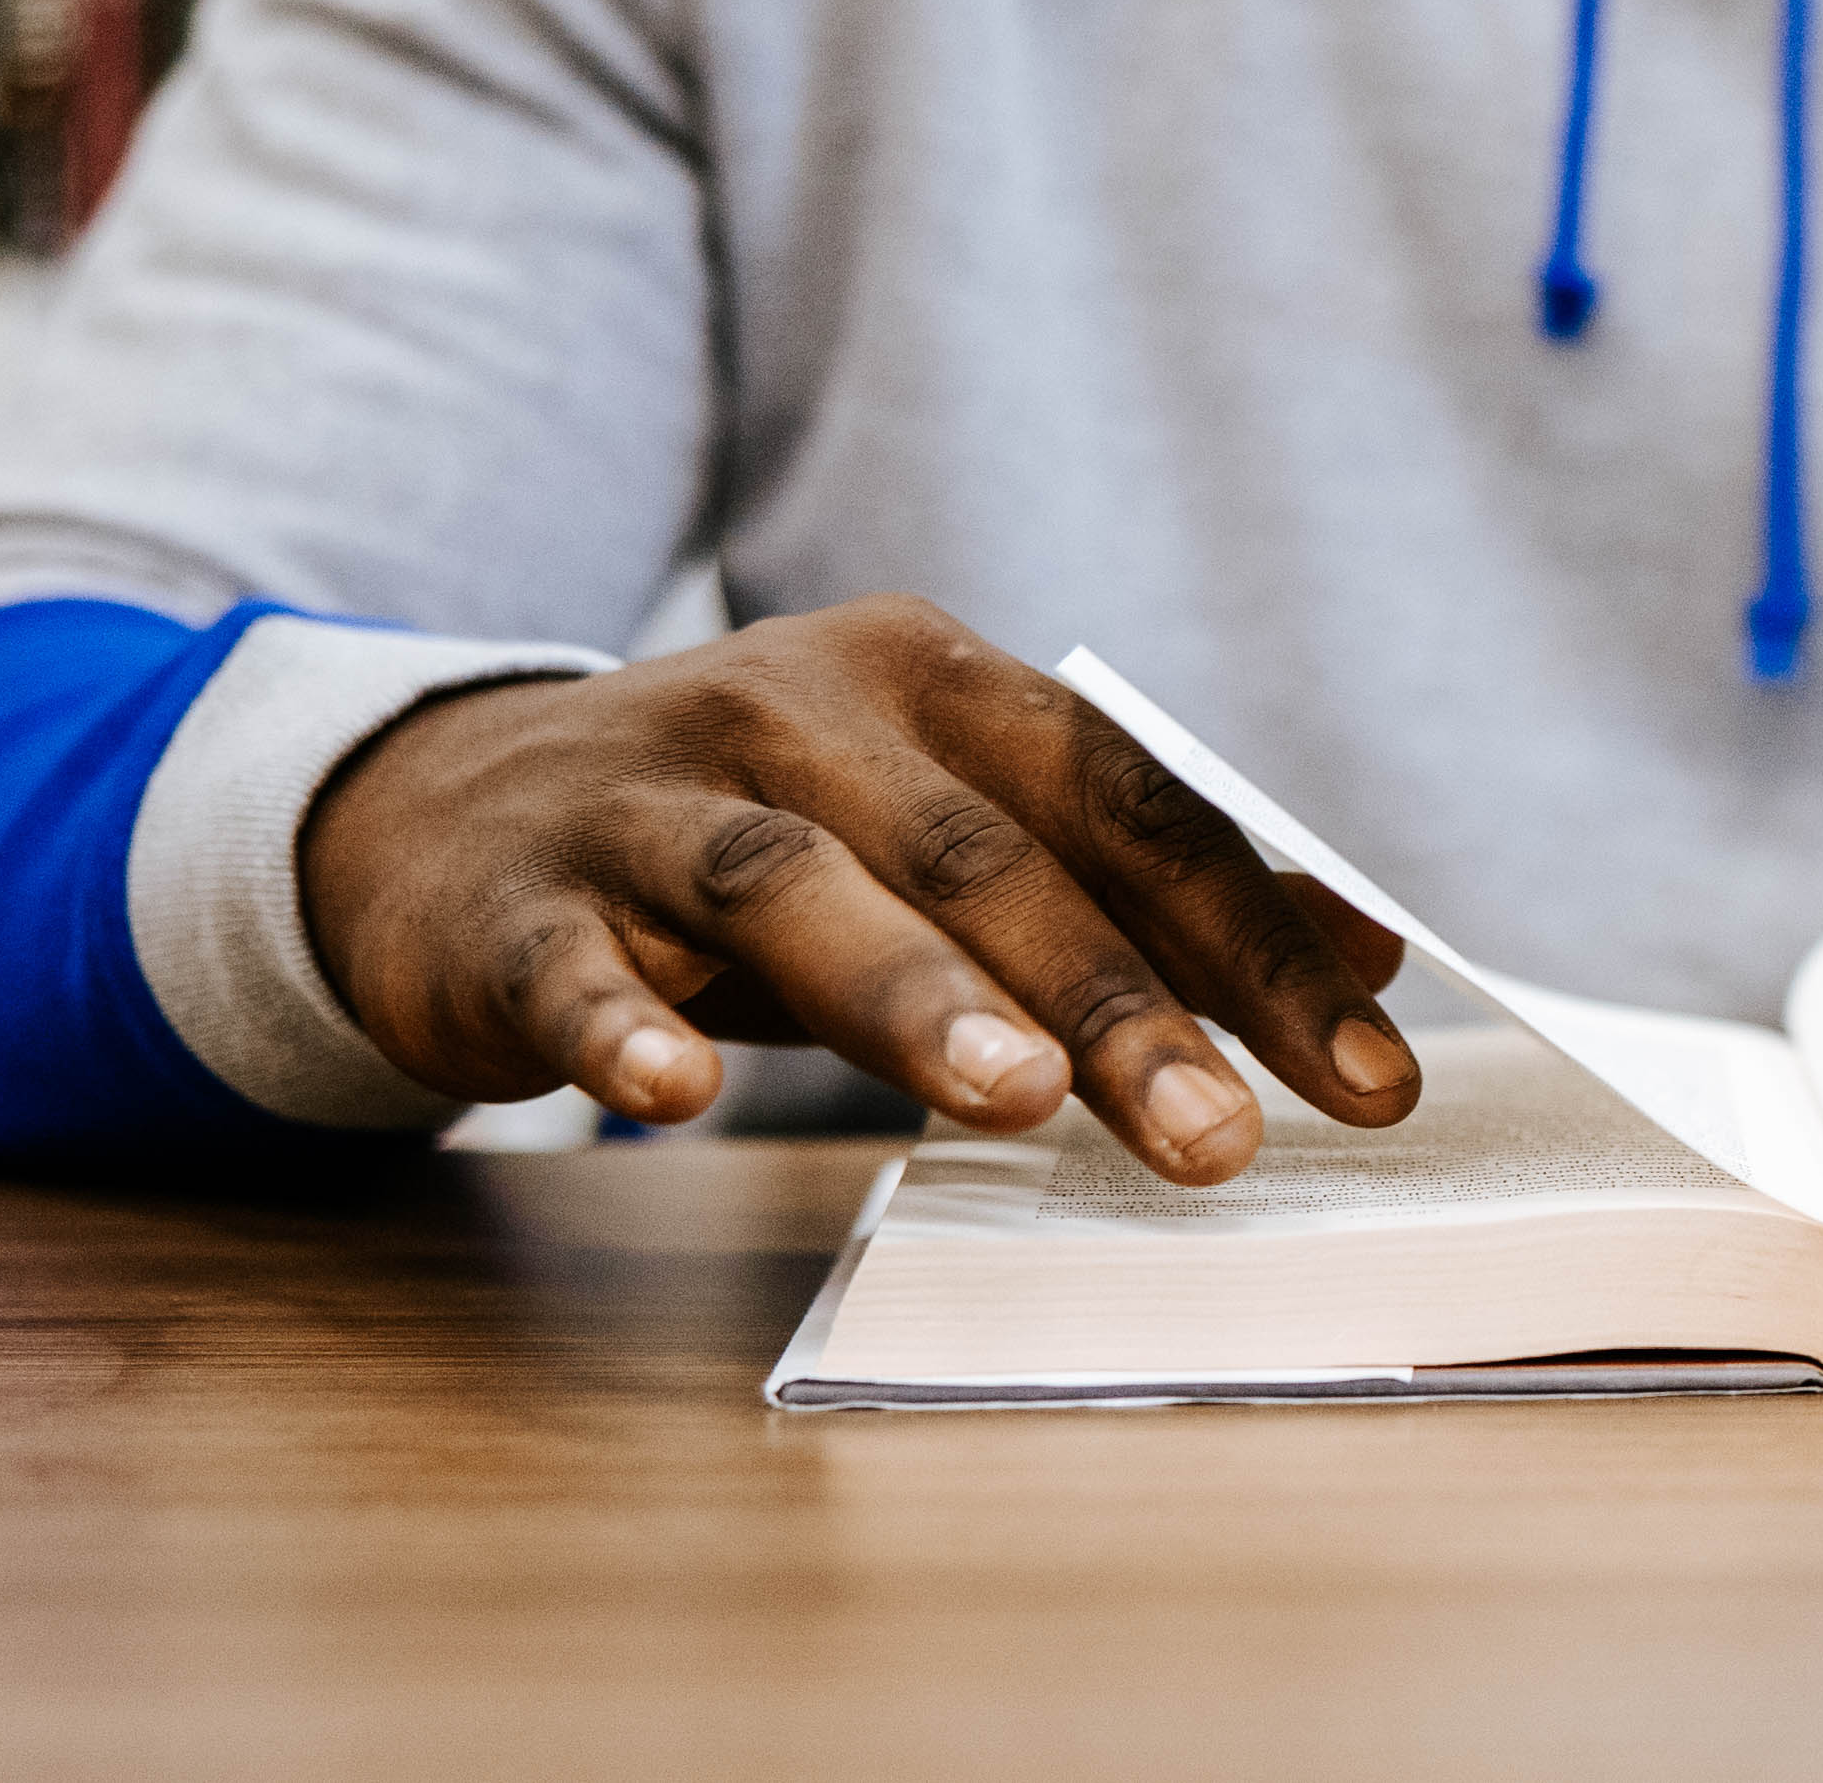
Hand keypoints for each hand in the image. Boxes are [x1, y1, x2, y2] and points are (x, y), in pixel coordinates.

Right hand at [302, 595, 1418, 1179]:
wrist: (449, 817)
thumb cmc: (761, 840)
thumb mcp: (951, 836)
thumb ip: (1143, 887)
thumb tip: (1369, 943)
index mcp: (934, 682)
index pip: (1129, 802)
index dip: (1259, 937)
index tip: (1374, 1075)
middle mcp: (797, 709)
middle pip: (984, 854)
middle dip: (1118, 999)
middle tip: (1219, 1139)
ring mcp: (646, 799)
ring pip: (792, 885)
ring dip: (913, 993)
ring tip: (1017, 1100)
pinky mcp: (512, 905)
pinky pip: (572, 970)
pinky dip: (620, 1027)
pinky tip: (671, 1099)